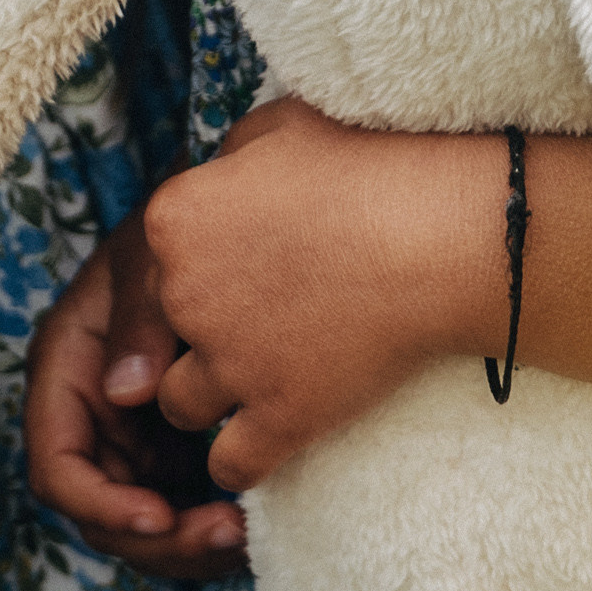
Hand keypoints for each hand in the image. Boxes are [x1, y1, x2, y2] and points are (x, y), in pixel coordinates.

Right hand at [25, 209, 249, 577]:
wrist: (228, 224)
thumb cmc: (179, 230)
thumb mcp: (147, 258)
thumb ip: (137, 319)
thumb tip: (123, 394)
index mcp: (66, 372)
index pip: (57, 468)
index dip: (100, 506)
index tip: (159, 517)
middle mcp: (90, 416)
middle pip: (101, 515)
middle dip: (158, 539)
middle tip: (227, 534)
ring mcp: (129, 436)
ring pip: (144, 524)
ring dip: (189, 544)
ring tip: (246, 534)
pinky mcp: (170, 445)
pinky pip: (181, 506)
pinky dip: (210, 524)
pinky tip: (256, 521)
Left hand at [147, 97, 501, 489]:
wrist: (435, 233)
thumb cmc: (365, 166)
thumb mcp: (276, 127)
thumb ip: (228, 159)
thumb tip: (219, 179)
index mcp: (173, 218)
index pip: (156, 261)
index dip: (197, 268)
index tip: (242, 268)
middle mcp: (184, 293)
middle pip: (164, 330)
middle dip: (201, 329)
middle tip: (261, 318)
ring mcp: (229, 361)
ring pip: (180, 403)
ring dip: (211, 397)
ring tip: (256, 379)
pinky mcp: (280, 416)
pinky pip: (231, 463)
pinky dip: (243, 457)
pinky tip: (271, 434)